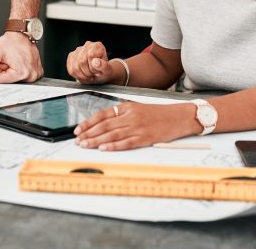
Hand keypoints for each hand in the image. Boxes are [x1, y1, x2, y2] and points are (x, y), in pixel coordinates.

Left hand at [0, 32, 42, 83]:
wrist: (22, 34)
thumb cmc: (11, 41)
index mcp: (22, 73)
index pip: (0, 79)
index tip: (4, 60)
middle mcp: (31, 76)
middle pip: (9, 80)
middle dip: (6, 70)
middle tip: (10, 59)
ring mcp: (36, 74)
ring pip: (16, 78)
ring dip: (13, 70)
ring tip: (16, 59)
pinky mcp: (38, 72)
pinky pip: (24, 76)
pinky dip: (21, 69)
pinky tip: (21, 61)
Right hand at [66, 41, 118, 84]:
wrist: (100, 72)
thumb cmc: (104, 70)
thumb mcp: (108, 70)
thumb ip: (104, 66)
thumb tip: (95, 62)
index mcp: (97, 46)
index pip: (90, 56)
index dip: (93, 67)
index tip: (97, 71)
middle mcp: (87, 45)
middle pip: (81, 61)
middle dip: (88, 72)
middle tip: (93, 74)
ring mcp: (78, 50)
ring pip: (75, 67)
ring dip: (82, 75)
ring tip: (89, 75)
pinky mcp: (71, 56)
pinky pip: (71, 70)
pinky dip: (77, 76)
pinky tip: (83, 75)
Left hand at [73, 101, 198, 150]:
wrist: (178, 117)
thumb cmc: (158, 115)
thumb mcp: (138, 109)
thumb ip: (121, 115)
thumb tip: (102, 125)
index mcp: (127, 107)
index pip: (102, 114)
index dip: (88, 122)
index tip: (78, 129)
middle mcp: (130, 116)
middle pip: (104, 125)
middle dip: (88, 133)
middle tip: (77, 140)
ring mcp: (138, 127)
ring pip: (112, 134)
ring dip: (96, 140)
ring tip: (85, 145)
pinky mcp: (145, 138)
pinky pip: (126, 142)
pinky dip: (113, 145)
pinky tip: (103, 148)